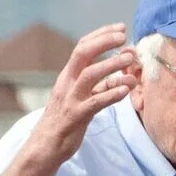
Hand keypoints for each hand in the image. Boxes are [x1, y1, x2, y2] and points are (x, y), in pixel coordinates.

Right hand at [25, 24, 132, 163]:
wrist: (44, 146)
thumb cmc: (66, 120)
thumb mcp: (81, 97)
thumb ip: (100, 84)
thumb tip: (124, 72)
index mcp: (68, 75)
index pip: (83, 46)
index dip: (102, 35)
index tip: (121, 29)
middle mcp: (67, 82)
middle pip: (83, 52)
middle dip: (104, 41)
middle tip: (125, 37)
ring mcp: (71, 99)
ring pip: (90, 74)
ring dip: (111, 64)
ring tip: (130, 59)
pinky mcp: (76, 116)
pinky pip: (95, 102)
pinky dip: (111, 94)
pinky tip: (126, 90)